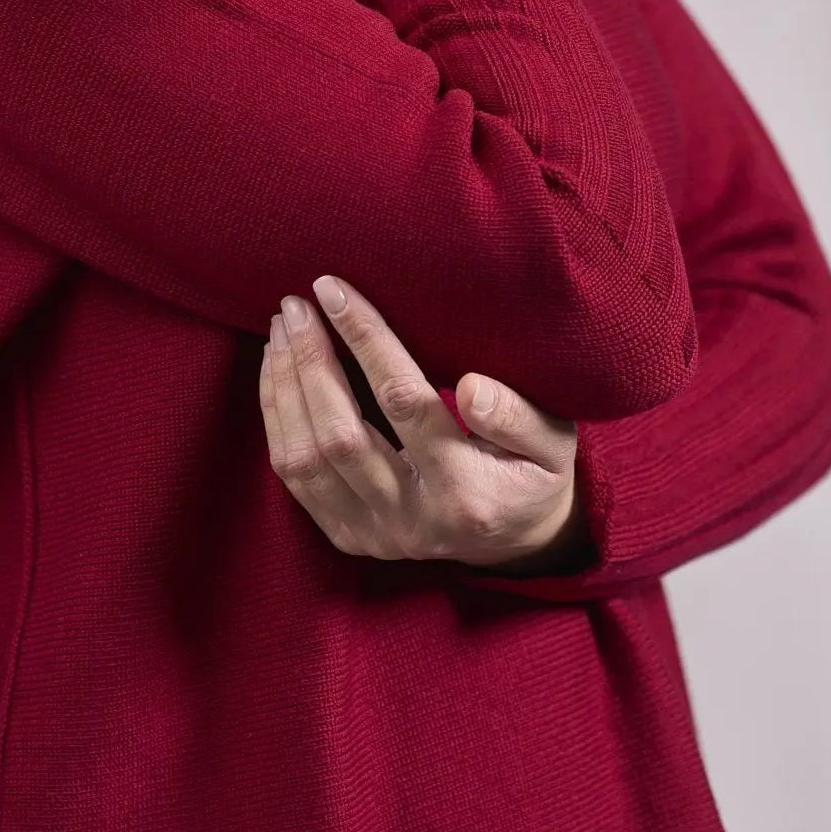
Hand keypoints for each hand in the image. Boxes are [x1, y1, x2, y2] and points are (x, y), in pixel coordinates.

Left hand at [260, 277, 583, 571]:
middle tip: (295, 304)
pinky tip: (276, 373)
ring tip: (282, 329)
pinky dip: (278, 419)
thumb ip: (517, 416)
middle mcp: (411, 517)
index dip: (365, 340)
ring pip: (306, 458)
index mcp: (465, 488)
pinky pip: (295, 478)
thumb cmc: (535, 471)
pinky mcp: (347, 535)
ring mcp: (373, 532)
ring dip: (285, 387)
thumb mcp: (554, 443)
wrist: (519, 541)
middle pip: (340, 433)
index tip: (335, 290)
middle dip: (310, 359)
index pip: (403, 400)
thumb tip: (472, 388)